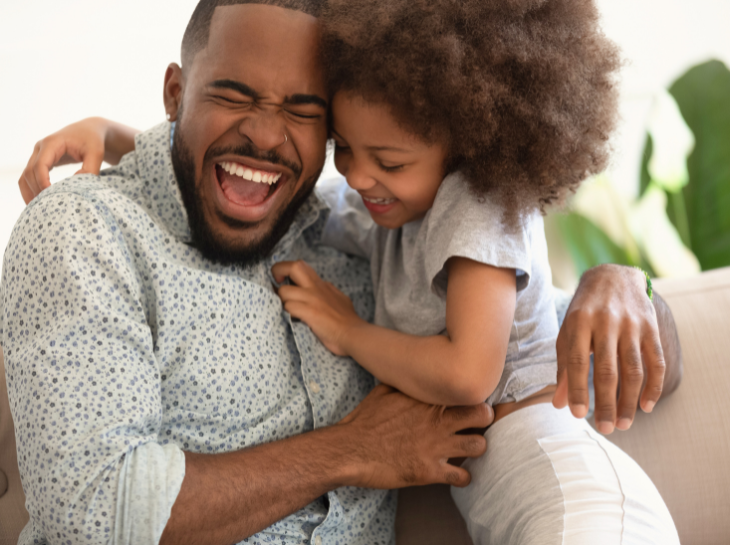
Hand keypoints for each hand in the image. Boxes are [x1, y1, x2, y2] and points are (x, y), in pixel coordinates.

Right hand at [18, 117, 110, 203]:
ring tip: (38, 209)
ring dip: (29, 192)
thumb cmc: (93, 141)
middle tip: (45, 207)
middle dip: (35, 190)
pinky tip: (37, 202)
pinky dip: (30, 189)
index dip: (42, 181)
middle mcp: (40, 148)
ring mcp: (38, 155)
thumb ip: (90, 168)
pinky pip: (29, 176)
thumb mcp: (96, 153)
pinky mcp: (40, 161)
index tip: (50, 196)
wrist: (89, 131)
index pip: (40, 164)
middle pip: (30, 172)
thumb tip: (77, 183)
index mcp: (51, 143)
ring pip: (26, 175)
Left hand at [272, 260, 363, 355]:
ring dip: (281, 300)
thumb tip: (322, 288)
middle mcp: (316, 288)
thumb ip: (328, 292)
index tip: (283, 280)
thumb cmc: (348, 321)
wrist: (354, 334)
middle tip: (277, 282)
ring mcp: (313, 299)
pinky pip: (289, 307)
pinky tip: (293, 318)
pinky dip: (287, 313)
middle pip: (294, 266)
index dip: (288, 270)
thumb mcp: (339, 298)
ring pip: (284, 291)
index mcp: (322, 284)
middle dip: (279, 270)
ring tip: (286, 309)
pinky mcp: (310, 312)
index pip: (301, 267)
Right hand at [339, 385, 492, 488]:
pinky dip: (462, 477)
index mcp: (428, 399)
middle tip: (477, 424)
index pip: (467, 391)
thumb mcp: (384, 390)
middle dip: (484, 419)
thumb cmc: (365, 419)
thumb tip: (415, 372)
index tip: (472, 401)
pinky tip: (454, 472)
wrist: (350, 449)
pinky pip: (462, 476)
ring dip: (475, 448)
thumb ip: (407, 382)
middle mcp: (436, 420)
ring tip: (467, 448)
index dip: (474, 396)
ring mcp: (435, 446)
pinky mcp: (429, 471)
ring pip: (479, 446)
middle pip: (483, 414)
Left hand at [553, 264, 665, 433]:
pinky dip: (653, 386)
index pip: (577, 361)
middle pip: (607, 370)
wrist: (613, 277)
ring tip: (623, 424)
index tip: (578, 415)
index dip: (577, 389)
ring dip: (629, 401)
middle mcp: (606, 322)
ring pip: (633, 370)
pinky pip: (655, 361)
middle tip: (605, 429)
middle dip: (606, 403)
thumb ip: (563, 368)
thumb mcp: (568, 333)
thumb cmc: (583, 312)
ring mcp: (631, 324)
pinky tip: (646, 406)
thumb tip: (559, 405)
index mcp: (579, 322)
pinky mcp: (651, 327)